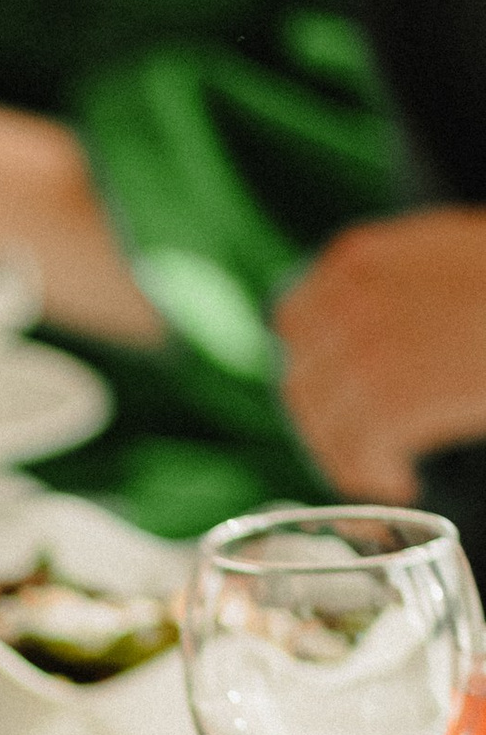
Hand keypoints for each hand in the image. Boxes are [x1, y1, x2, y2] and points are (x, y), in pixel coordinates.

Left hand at [276, 210, 485, 499]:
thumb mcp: (440, 251)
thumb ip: (387, 280)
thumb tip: (360, 327)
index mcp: (353, 260)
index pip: (294, 323)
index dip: (314, 365)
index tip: (337, 394)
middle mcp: (344, 303)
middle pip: (303, 382)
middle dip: (328, 421)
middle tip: (364, 447)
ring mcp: (361, 355)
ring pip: (324, 427)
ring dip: (349, 455)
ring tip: (387, 470)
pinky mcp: (389, 405)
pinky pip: (358, 457)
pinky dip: (375, 477)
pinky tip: (403, 482)